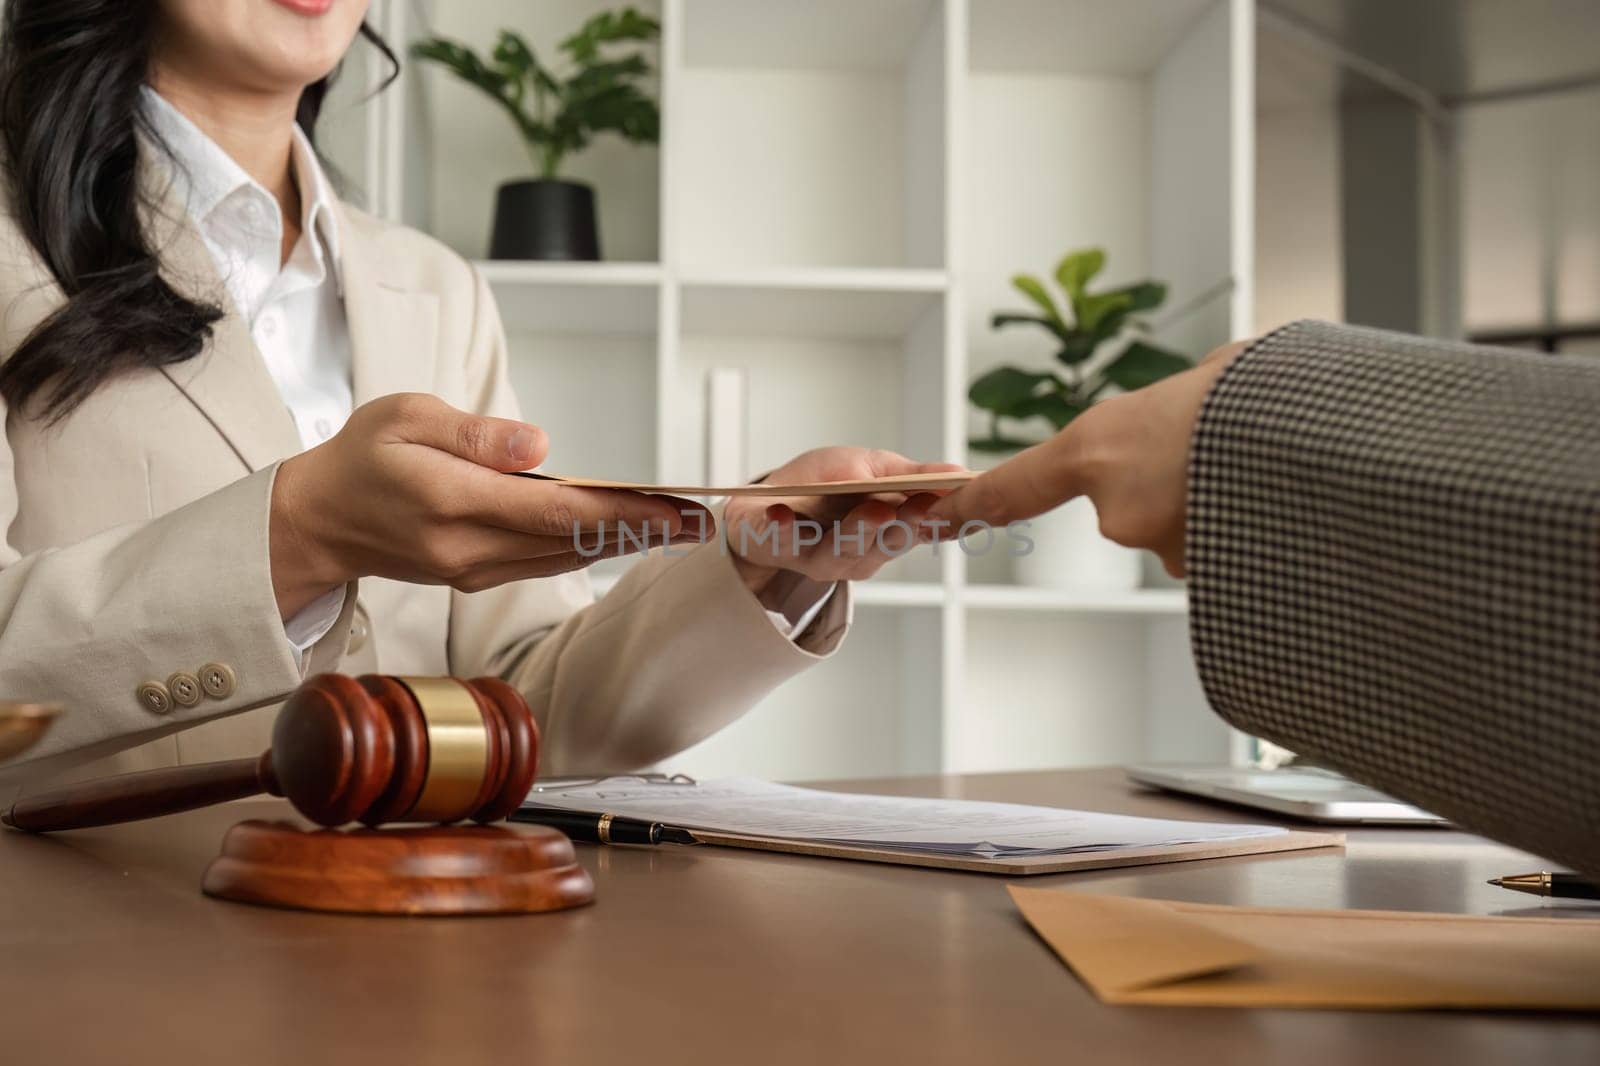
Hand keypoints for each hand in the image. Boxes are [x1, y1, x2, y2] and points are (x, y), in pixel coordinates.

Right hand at [269, 393, 710, 616]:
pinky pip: (544, 562)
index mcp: (451, 501)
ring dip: (624, 542)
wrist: (318, 521)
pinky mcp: (476, 577)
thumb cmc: (362, 458)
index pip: (557, 511)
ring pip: (564, 557)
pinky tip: (625, 533)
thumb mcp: (403, 417)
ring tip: (680, 524)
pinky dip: (589, 548)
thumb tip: (538, 444)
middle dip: (643, 530)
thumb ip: (473, 434)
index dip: (623, 512)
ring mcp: (473, 570)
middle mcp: (468, 547)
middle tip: (702, 518)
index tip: (674, 507)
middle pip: (572, 541)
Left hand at [723, 447, 964, 595]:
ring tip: (871, 508)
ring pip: (845, 552)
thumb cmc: (822, 483)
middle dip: (903, 526)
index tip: (958, 501)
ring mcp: (825, 557)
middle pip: (888, 544)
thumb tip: (957, 473)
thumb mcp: (870, 466)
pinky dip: (783, 528)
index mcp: (890, 529)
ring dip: (858, 531)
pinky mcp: (784, 550)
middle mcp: (863, 551)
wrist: (763, 501)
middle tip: (917, 506)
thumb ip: (910, 475)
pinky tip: (781, 513)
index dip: (939, 518)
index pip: (923, 529)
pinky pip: (785, 543)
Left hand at [926, 340, 1250, 576]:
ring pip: (1183, 533)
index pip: (1016, 485)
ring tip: (1265, 476)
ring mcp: (1163, 549)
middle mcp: (1118, 508)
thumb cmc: (1270, 394)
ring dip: (1219, 509)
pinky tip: (1282, 509)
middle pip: (1130, 510)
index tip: (940, 517)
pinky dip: (1246, 536)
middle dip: (1176, 485)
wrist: (1328, 440)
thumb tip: (1195, 416)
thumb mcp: (1213, 377)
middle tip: (1230, 450)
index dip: (977, 503)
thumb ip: (1178, 408)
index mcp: (1101, 445)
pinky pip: (1221, 558)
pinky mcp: (1210, 582)